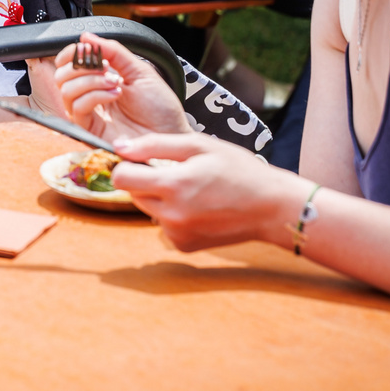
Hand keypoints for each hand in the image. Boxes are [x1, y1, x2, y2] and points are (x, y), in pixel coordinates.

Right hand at [51, 34, 188, 141]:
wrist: (172, 135)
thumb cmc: (160, 107)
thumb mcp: (139, 70)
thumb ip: (113, 51)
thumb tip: (86, 36)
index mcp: (99, 80)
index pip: (70, 63)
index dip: (72, 53)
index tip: (86, 48)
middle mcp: (90, 96)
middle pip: (61, 75)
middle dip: (81, 65)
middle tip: (106, 66)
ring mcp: (89, 114)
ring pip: (66, 90)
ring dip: (90, 80)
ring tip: (115, 81)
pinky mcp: (90, 130)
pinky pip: (77, 108)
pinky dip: (95, 95)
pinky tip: (114, 94)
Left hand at [111, 133, 306, 251]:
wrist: (271, 207)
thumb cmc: (238, 170)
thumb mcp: (199, 145)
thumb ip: (154, 145)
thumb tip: (118, 148)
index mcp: (174, 185)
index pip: (121, 178)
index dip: (127, 165)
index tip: (142, 160)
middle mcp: (171, 214)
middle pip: (133, 194)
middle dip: (147, 181)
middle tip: (179, 173)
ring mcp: (177, 234)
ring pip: (149, 209)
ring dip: (161, 198)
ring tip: (194, 190)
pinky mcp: (184, 246)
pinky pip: (165, 225)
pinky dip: (174, 216)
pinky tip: (200, 208)